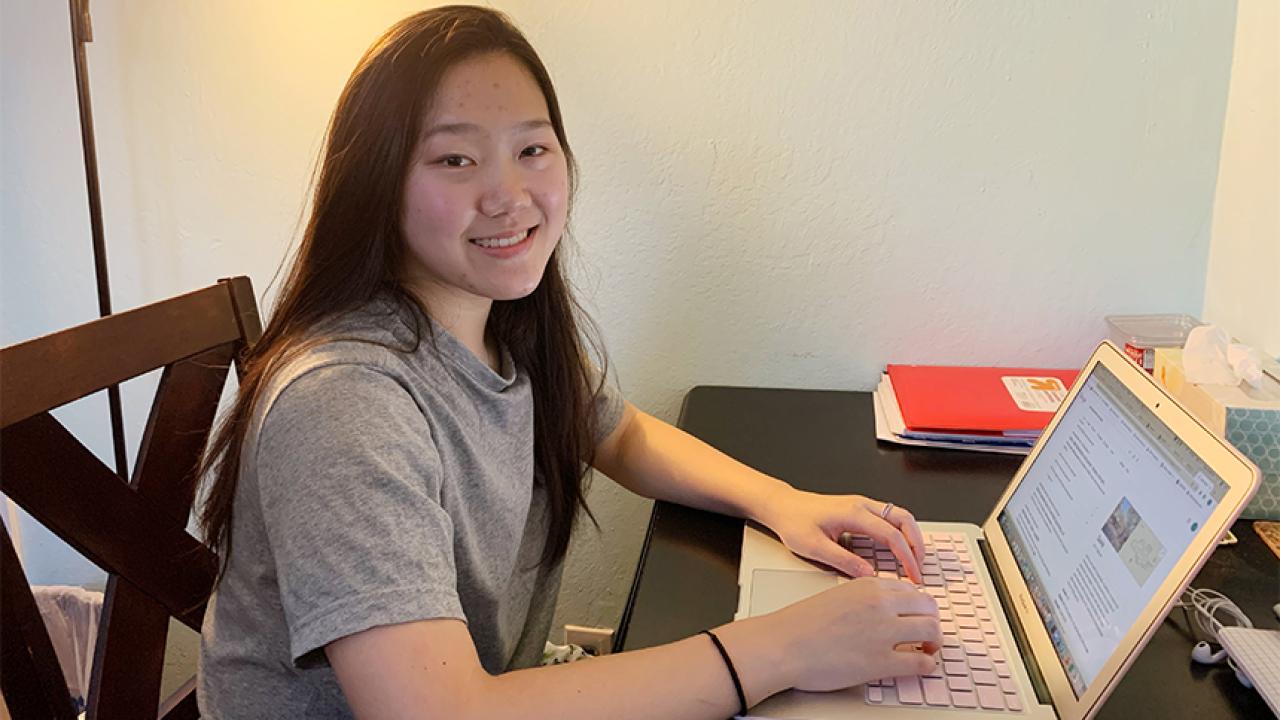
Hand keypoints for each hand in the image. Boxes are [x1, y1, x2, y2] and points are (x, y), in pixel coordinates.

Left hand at [759, 488, 926, 582]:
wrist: (782, 506)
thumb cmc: (794, 522)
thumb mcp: (815, 547)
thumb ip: (844, 562)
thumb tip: (869, 576)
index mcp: (854, 513)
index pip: (892, 535)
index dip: (907, 557)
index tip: (913, 576)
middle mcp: (862, 505)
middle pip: (904, 519)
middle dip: (917, 544)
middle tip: (920, 568)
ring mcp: (862, 505)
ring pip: (899, 515)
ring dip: (912, 536)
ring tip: (914, 560)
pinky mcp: (859, 509)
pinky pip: (889, 517)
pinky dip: (901, 532)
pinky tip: (899, 549)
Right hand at [768, 577, 940, 691]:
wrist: (783, 645)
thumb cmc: (802, 624)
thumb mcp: (839, 596)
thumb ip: (866, 600)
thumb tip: (886, 612)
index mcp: (869, 586)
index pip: (912, 591)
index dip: (918, 607)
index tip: (915, 617)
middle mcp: (881, 605)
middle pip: (929, 608)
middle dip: (931, 622)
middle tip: (925, 635)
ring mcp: (883, 633)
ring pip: (932, 631)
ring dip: (933, 643)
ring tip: (925, 651)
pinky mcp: (881, 662)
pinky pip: (922, 663)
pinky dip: (927, 666)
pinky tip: (919, 666)